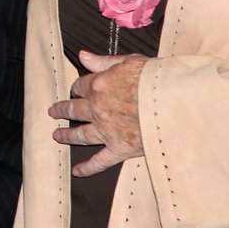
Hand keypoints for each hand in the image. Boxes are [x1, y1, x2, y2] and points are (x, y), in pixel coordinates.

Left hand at [49, 50, 147, 176]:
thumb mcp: (130, 62)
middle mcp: (98, 109)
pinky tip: (76, 172)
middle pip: (74, 109)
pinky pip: (99, 161)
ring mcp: (106, 131)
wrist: (175, 104)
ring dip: (66, 135)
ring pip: (80, 134)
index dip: (77, 87)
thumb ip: (104, 61)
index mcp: (99, 85)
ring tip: (56, 135)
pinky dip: (87, 168)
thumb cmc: (156, 79)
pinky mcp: (119, 149)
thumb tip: (82, 55)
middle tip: (53, 112)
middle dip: (62, 110)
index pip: (80, 86)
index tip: (75, 90)